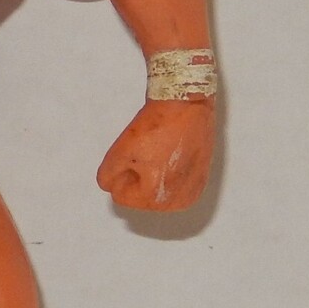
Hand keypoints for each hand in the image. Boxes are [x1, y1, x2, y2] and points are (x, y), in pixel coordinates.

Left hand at [96, 99, 214, 211]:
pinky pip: (172, 186)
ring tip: (160, 152)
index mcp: (157, 198)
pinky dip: (167, 174)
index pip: (121, 196)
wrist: (187, 105)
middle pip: (139, 196)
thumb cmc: (157, 125)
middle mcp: (178, 202)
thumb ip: (107, 177)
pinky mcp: (201, 181)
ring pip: (155, 192)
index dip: (120, 173)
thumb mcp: (118, 152)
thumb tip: (110, 186)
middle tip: (147, 152)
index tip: (133, 154)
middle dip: (136, 176)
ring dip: (151, 175)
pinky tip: (171, 155)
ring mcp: (192, 192)